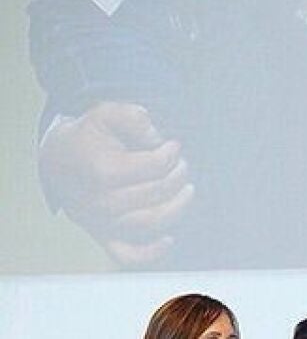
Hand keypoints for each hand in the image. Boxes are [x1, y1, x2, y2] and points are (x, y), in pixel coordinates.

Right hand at [38, 101, 193, 266]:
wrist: (59, 158)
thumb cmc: (89, 134)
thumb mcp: (108, 112)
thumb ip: (134, 117)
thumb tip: (156, 138)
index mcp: (103, 170)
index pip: (154, 167)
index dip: (171, 154)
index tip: (173, 145)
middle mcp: (99, 200)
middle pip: (154, 194)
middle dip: (178, 175)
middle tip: (182, 164)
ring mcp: (100, 220)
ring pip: (147, 224)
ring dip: (176, 206)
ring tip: (186, 189)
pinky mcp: (101, 234)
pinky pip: (125, 254)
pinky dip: (149, 253)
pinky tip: (169, 240)